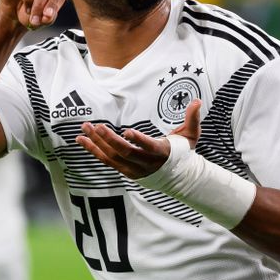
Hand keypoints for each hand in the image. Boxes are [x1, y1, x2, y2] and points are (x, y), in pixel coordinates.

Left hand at [76, 99, 202, 178]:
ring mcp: (134, 170)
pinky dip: (93, 150)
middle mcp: (146, 164)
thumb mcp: (191, 135)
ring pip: (112, 157)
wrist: (178, 178)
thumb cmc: (183, 152)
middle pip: (124, 152)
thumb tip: (197, 101)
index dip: (138, 140)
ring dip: (96, 143)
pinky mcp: (125, 171)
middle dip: (108, 139)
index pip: (148, 147)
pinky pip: (106, 161)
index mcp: (162, 153)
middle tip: (96, 126)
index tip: (127, 131)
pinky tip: (82, 140)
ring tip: (84, 129)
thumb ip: (192, 118)